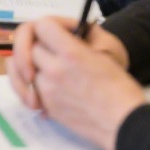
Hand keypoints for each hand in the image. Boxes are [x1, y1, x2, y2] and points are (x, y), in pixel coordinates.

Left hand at [8, 16, 130, 109]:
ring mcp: (48, 90)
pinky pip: (27, 90)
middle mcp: (54, 69)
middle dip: (39, 47)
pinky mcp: (47, 106)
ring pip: (24, 70)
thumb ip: (76, 41)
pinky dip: (29, 87)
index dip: (47, 27)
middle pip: (31, 48)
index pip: (41, 26)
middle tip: (49, 50)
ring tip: (38, 66)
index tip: (56, 33)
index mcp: (71, 52)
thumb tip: (59, 33)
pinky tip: (36, 85)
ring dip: (31, 67)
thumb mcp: (104, 53)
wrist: (124, 123)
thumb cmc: (120, 88)